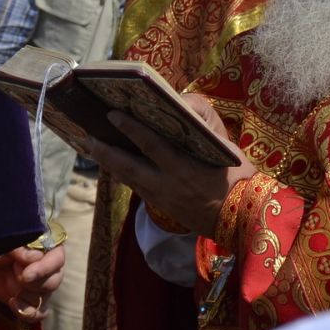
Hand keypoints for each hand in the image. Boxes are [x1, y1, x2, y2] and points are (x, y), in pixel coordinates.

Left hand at [0, 242, 65, 323]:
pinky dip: (27, 313)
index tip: (26, 275)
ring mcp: (42, 286)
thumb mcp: (3, 243)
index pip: (57, 259)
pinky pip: (40, 313)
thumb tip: (36, 257)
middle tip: (19, 278)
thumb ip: (19, 248)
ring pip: (47, 297)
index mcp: (47, 248)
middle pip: (55, 281)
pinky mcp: (33, 301)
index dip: (44, 268)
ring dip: (28, 296)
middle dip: (35, 284)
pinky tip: (13, 303)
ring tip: (13, 290)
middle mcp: (49, 267)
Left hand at [83, 97, 254, 237]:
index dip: (129, 128)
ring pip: (127, 178)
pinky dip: (123, 175)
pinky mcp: (162, 207)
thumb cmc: (238, 179)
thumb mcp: (223, 149)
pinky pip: (137, 188)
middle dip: (104, 150)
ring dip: (108, 163)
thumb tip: (182, 110)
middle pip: (126, 165)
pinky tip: (115, 166)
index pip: (150, 144)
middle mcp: (167, 184)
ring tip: (93, 148)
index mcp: (184, 167)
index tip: (112, 114)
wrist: (242, 218)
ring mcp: (162, 198)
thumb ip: (201, 132)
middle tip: (87, 135)